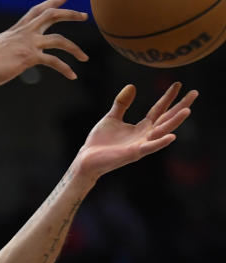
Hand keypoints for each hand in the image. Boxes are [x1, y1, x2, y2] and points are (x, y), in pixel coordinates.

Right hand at [0, 0, 87, 88]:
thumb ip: (5, 48)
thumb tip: (5, 54)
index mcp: (15, 30)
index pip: (36, 11)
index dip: (52, 2)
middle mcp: (23, 33)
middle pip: (51, 15)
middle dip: (70, 13)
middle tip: (84, 16)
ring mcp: (27, 44)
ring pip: (59, 39)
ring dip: (75, 47)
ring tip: (85, 57)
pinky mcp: (28, 58)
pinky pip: (54, 61)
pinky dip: (65, 68)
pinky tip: (72, 75)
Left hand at [74, 83, 196, 178]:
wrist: (86, 160)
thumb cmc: (99, 142)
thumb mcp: (111, 118)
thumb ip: (122, 104)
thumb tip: (132, 85)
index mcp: (141, 127)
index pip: (158, 110)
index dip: (168, 97)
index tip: (177, 84)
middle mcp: (145, 136)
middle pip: (166, 119)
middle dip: (180, 107)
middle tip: (195, 93)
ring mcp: (140, 145)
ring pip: (161, 132)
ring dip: (175, 122)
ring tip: (187, 110)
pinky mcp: (133, 154)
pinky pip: (149, 148)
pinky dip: (160, 142)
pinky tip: (172, 136)